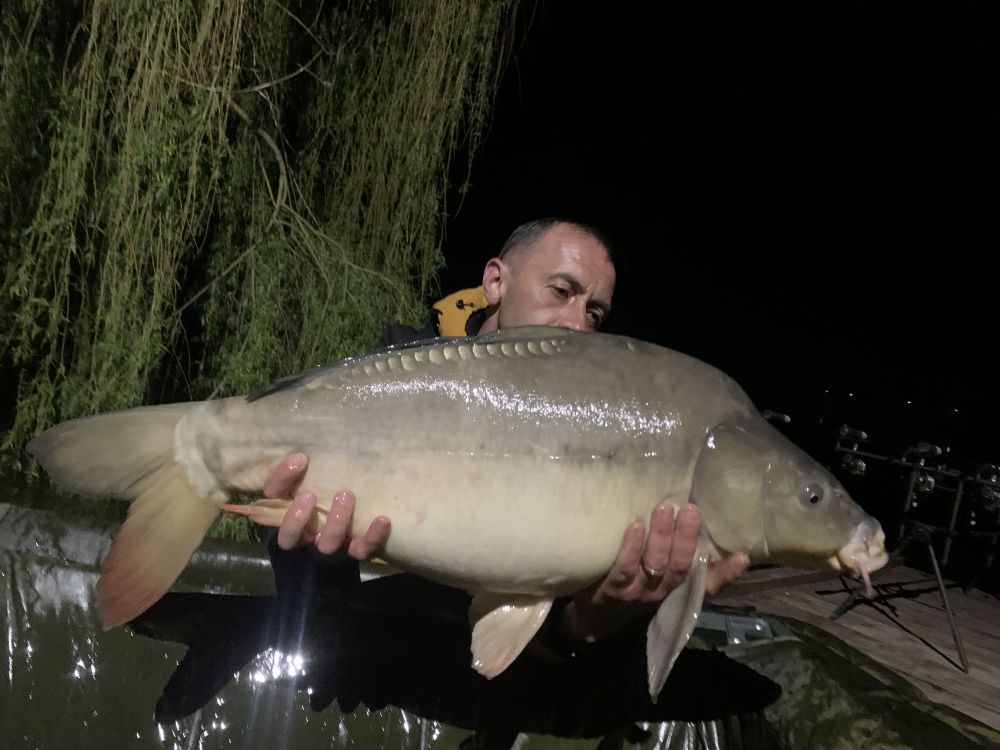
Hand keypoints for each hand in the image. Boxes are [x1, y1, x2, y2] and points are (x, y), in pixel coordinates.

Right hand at [264, 452, 390, 559]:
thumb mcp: (311, 480)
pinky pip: (363, 550)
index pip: (270, 505)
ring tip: (346, 494)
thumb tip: (300, 457)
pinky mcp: (356, 551)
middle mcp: (306, 538)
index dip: (280, 483)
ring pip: (328, 546)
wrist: (360, 517)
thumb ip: (300, 471)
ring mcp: (331, 547)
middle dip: (298, 518)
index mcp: (288, 518)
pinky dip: (372, 537)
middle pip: (292, 538)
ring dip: (335, 522)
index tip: (300, 459)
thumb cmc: (328, 493)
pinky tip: (382, 519)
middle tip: (309, 494)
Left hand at [562, 501, 748, 645]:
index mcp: (676, 589)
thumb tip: (709, 536)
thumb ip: (681, 559)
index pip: (707, 583)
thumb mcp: (660, 577)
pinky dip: (631, 546)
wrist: (593, 615)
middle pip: (678, 565)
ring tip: (665, 508)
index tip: (741, 555)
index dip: (725, 572)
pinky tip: (636, 526)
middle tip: (691, 508)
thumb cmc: (633, 586)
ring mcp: (636, 592)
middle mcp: (659, 592)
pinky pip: (625, 567)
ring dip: (661, 535)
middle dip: (687, 537)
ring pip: (654, 564)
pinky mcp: (612, 589)